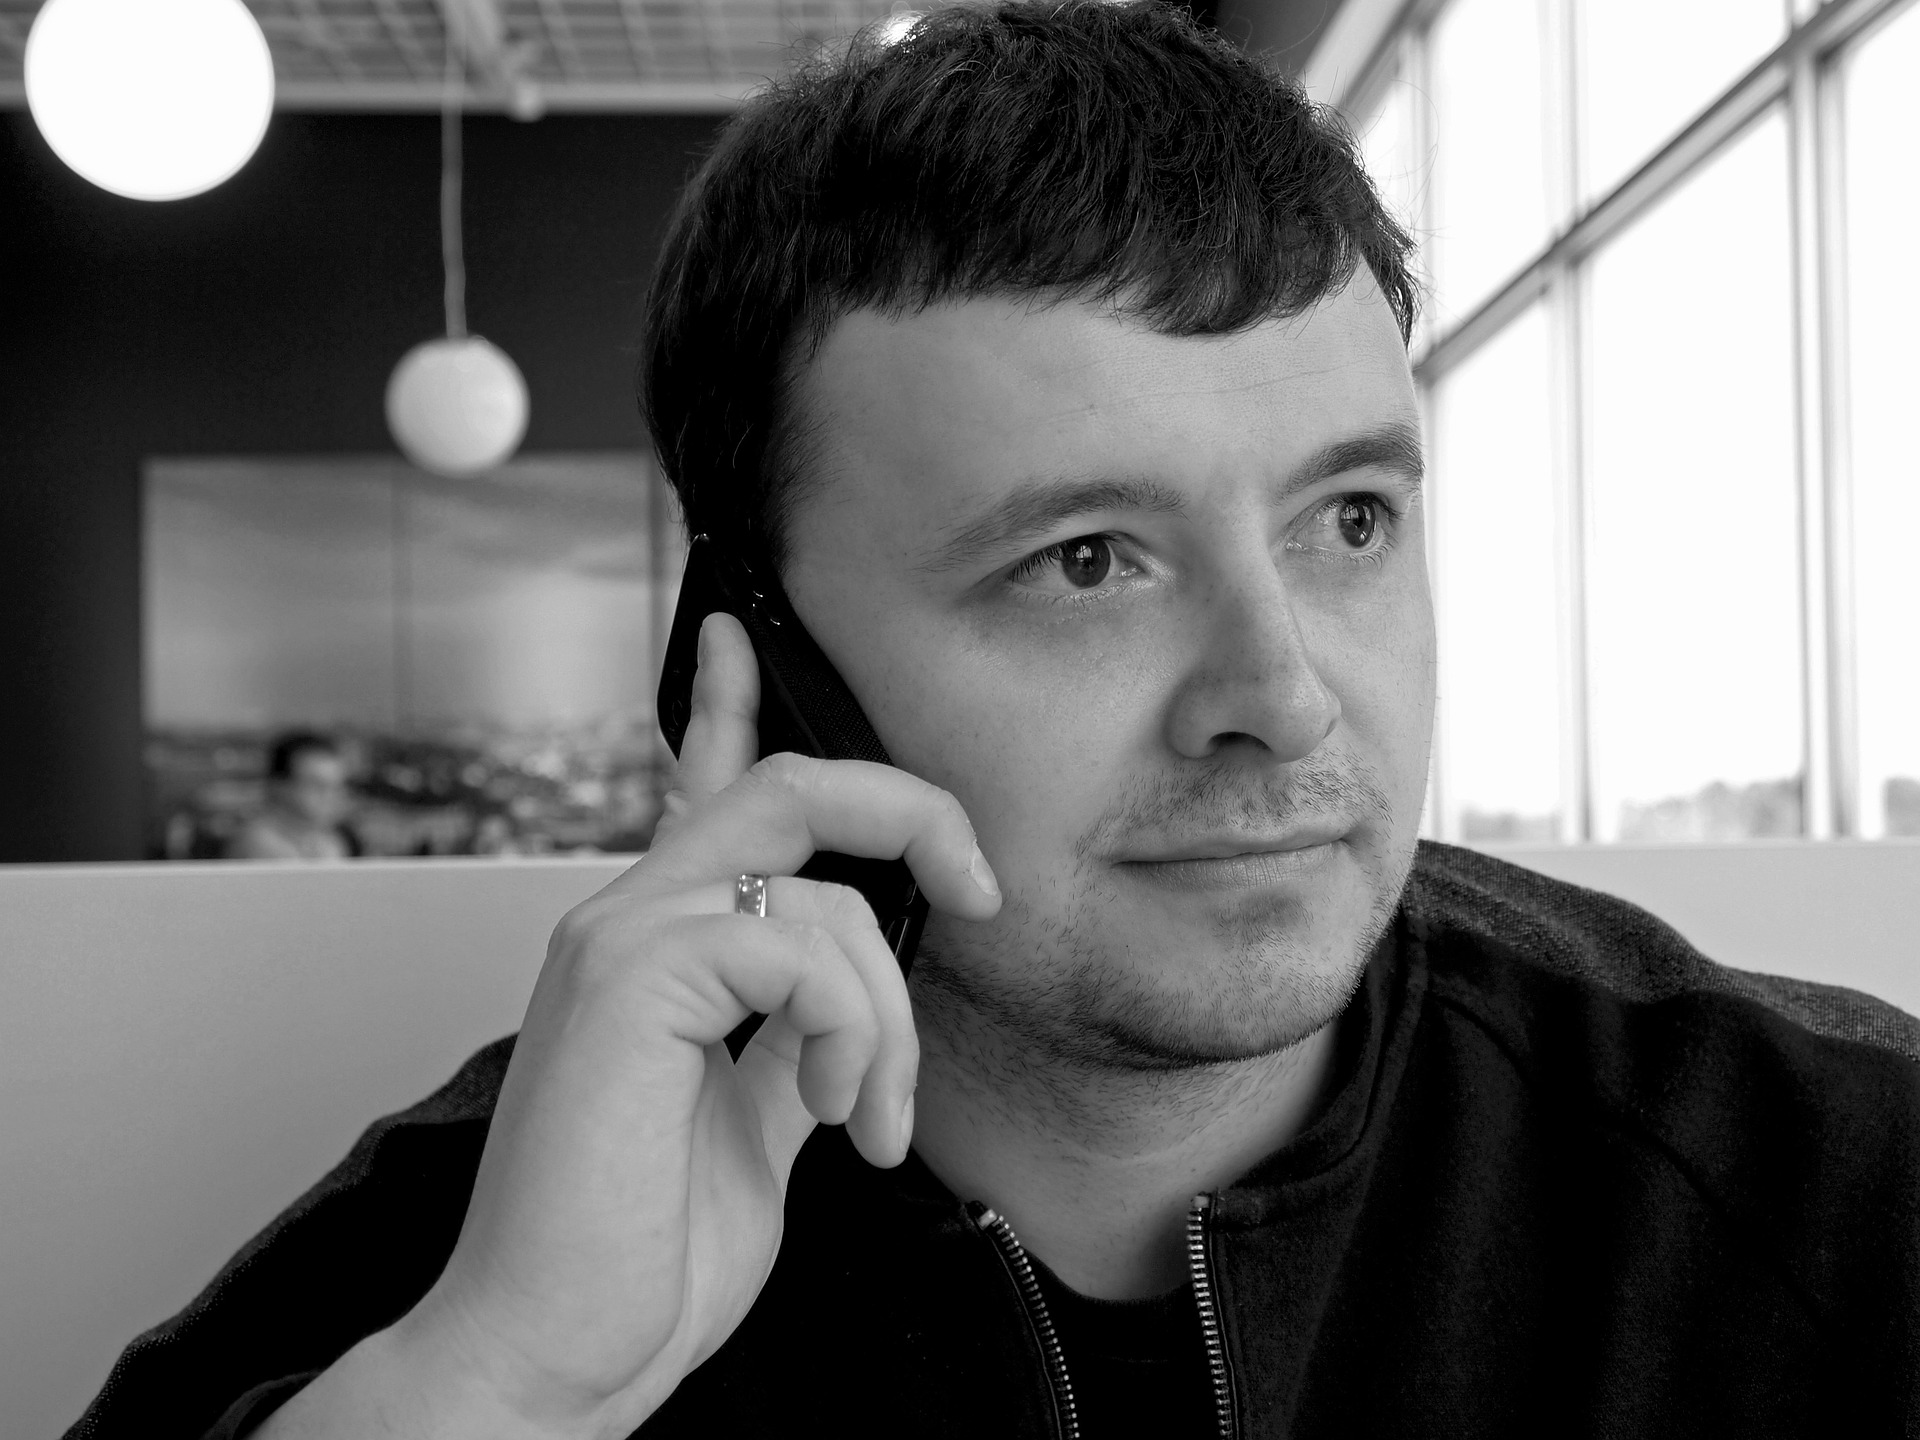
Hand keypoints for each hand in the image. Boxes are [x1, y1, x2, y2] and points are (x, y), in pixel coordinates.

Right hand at [372, 612, 998, 1437]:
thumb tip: (852, 998)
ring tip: (868, 1114)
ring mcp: (622, 940)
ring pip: (822, 885)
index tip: (740, 633)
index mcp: (657, 946)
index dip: (724, 702)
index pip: (697, 788)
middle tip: (978, 887)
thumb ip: (789, 1038)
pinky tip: (829, 1112)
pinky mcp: (634, 978)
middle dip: (911, 813)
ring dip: (888, 1015)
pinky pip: (802, 947)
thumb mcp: (750, 1122)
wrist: (551, 1355)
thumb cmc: (636, 1252)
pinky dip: (849, 1033)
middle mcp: (628, 920)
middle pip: (787, 785)